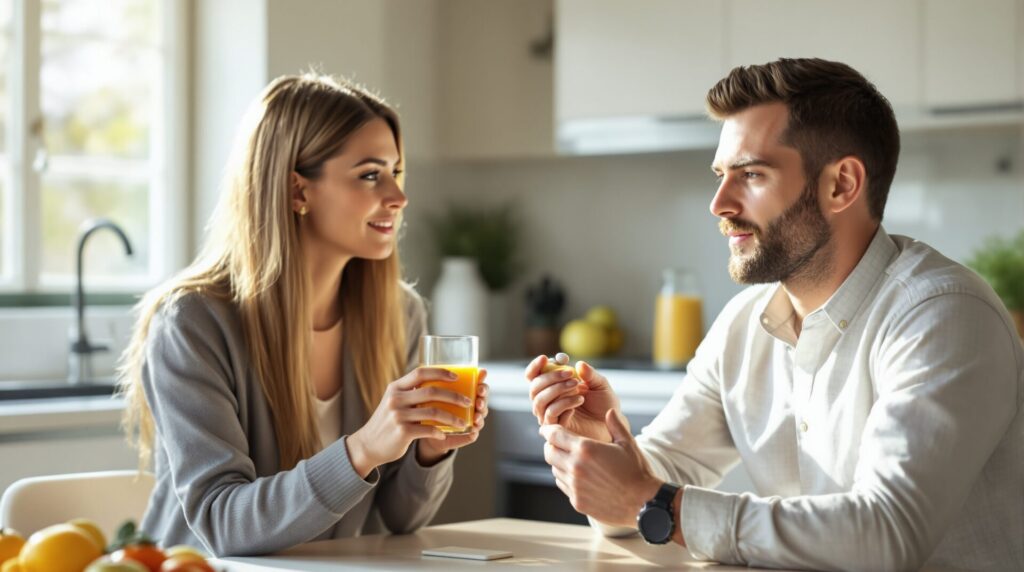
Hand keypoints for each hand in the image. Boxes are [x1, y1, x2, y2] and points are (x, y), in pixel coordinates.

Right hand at [347, 367, 473, 477]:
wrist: (368, 445)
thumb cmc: (386, 422)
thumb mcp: (393, 402)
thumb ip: (409, 393)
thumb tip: (436, 384)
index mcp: (396, 388)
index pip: (420, 373)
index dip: (440, 372)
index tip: (456, 376)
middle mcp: (396, 399)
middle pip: (432, 391)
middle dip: (454, 396)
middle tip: (468, 402)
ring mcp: (398, 415)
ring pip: (434, 412)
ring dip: (453, 418)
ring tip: (463, 422)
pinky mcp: (402, 432)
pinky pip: (428, 430)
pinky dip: (440, 432)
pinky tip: (444, 434)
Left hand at [417, 370, 489, 464]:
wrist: (426, 432)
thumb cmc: (431, 408)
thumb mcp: (431, 394)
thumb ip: (433, 382)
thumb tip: (427, 367)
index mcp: (467, 394)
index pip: (479, 386)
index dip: (482, 382)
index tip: (481, 379)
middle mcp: (471, 407)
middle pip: (483, 400)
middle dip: (484, 399)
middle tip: (478, 398)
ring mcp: (470, 421)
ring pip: (481, 417)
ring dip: (481, 416)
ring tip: (476, 417)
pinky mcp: (464, 435)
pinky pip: (472, 435)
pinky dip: (473, 433)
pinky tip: (473, 432)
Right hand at [526, 355, 619, 441]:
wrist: (612, 427)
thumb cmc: (604, 405)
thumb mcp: (600, 384)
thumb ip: (589, 374)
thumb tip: (578, 364)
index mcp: (553, 387)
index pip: (533, 376)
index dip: (537, 366)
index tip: (548, 358)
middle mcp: (548, 401)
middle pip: (534, 387)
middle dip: (550, 377)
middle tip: (570, 373)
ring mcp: (551, 416)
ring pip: (539, 400)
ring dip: (557, 389)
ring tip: (577, 386)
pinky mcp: (556, 429)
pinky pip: (551, 413)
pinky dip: (564, 403)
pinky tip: (579, 400)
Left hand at [540, 409, 660, 527]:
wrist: (643, 503)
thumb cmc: (637, 472)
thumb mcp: (627, 444)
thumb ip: (615, 425)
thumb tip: (609, 411)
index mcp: (586, 449)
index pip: (554, 435)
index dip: (548, 430)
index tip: (546, 429)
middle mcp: (575, 467)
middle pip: (549, 453)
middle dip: (550, 446)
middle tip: (556, 443)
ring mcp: (575, 486)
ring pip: (555, 469)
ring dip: (559, 462)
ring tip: (570, 459)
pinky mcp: (577, 501)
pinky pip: (563, 485)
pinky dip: (566, 478)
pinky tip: (577, 476)